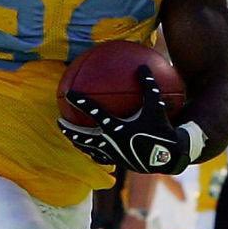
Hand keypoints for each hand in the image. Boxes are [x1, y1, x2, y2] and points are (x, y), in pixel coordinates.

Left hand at [64, 67, 190, 174]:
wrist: (169, 157)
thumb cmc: (162, 129)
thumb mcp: (156, 105)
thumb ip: (148, 85)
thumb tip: (142, 66)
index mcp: (116, 127)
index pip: (93, 111)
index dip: (80, 101)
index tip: (68, 94)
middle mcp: (109, 141)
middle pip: (82, 135)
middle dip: (68, 128)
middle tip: (58, 121)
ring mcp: (111, 153)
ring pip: (88, 148)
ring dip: (77, 141)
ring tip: (69, 136)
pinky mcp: (116, 162)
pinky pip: (99, 157)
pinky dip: (92, 152)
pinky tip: (89, 149)